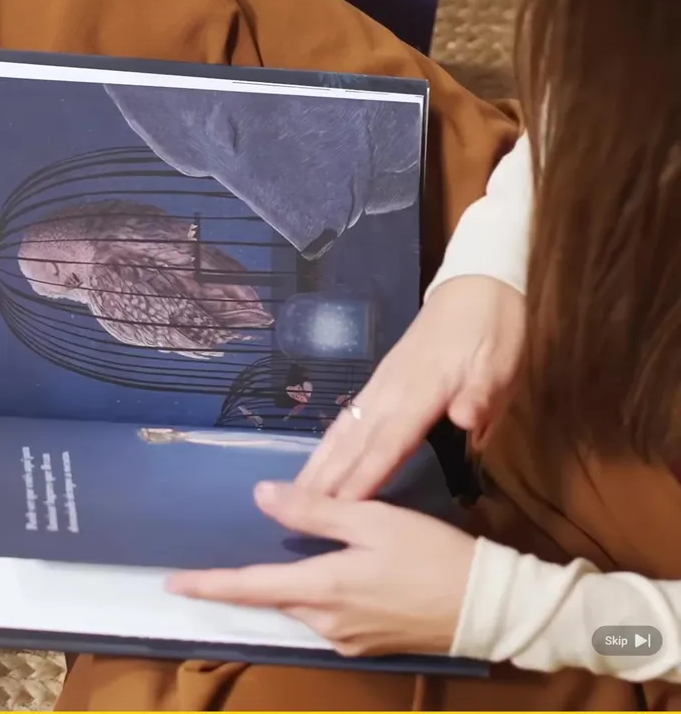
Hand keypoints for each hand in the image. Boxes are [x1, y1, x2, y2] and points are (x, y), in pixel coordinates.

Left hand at [167, 481, 474, 656]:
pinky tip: (331, 575)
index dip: (208, 585)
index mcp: (322, 588)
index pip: (248, 589)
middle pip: (272, 599)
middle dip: (247, 583)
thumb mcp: (374, 521)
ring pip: (300, 608)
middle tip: (221, 562)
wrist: (490, 608)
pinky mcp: (367, 644)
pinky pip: (327, 618)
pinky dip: (317, 596)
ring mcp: (347, 638)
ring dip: (287, 587)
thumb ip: (315, 511)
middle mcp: (326, 622)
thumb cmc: (433, 555)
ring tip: (285, 559)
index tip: (171, 584)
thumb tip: (262, 496)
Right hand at [296, 275, 524, 498]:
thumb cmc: (493, 331)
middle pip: (355, 441)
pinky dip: (328, 442)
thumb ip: (482, 392)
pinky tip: (318, 459)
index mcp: (425, 390)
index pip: (390, 441)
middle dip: (327, 477)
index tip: (340, 506)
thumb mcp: (501, 360)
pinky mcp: (378, 382)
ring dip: (319, 462)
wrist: (475, 287)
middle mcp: (392, 391)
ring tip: (296, 492)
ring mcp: (381, 385)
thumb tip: (465, 419)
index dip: (365, 475)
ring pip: (344, 430)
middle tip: (298, 510)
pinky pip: (347, 418)